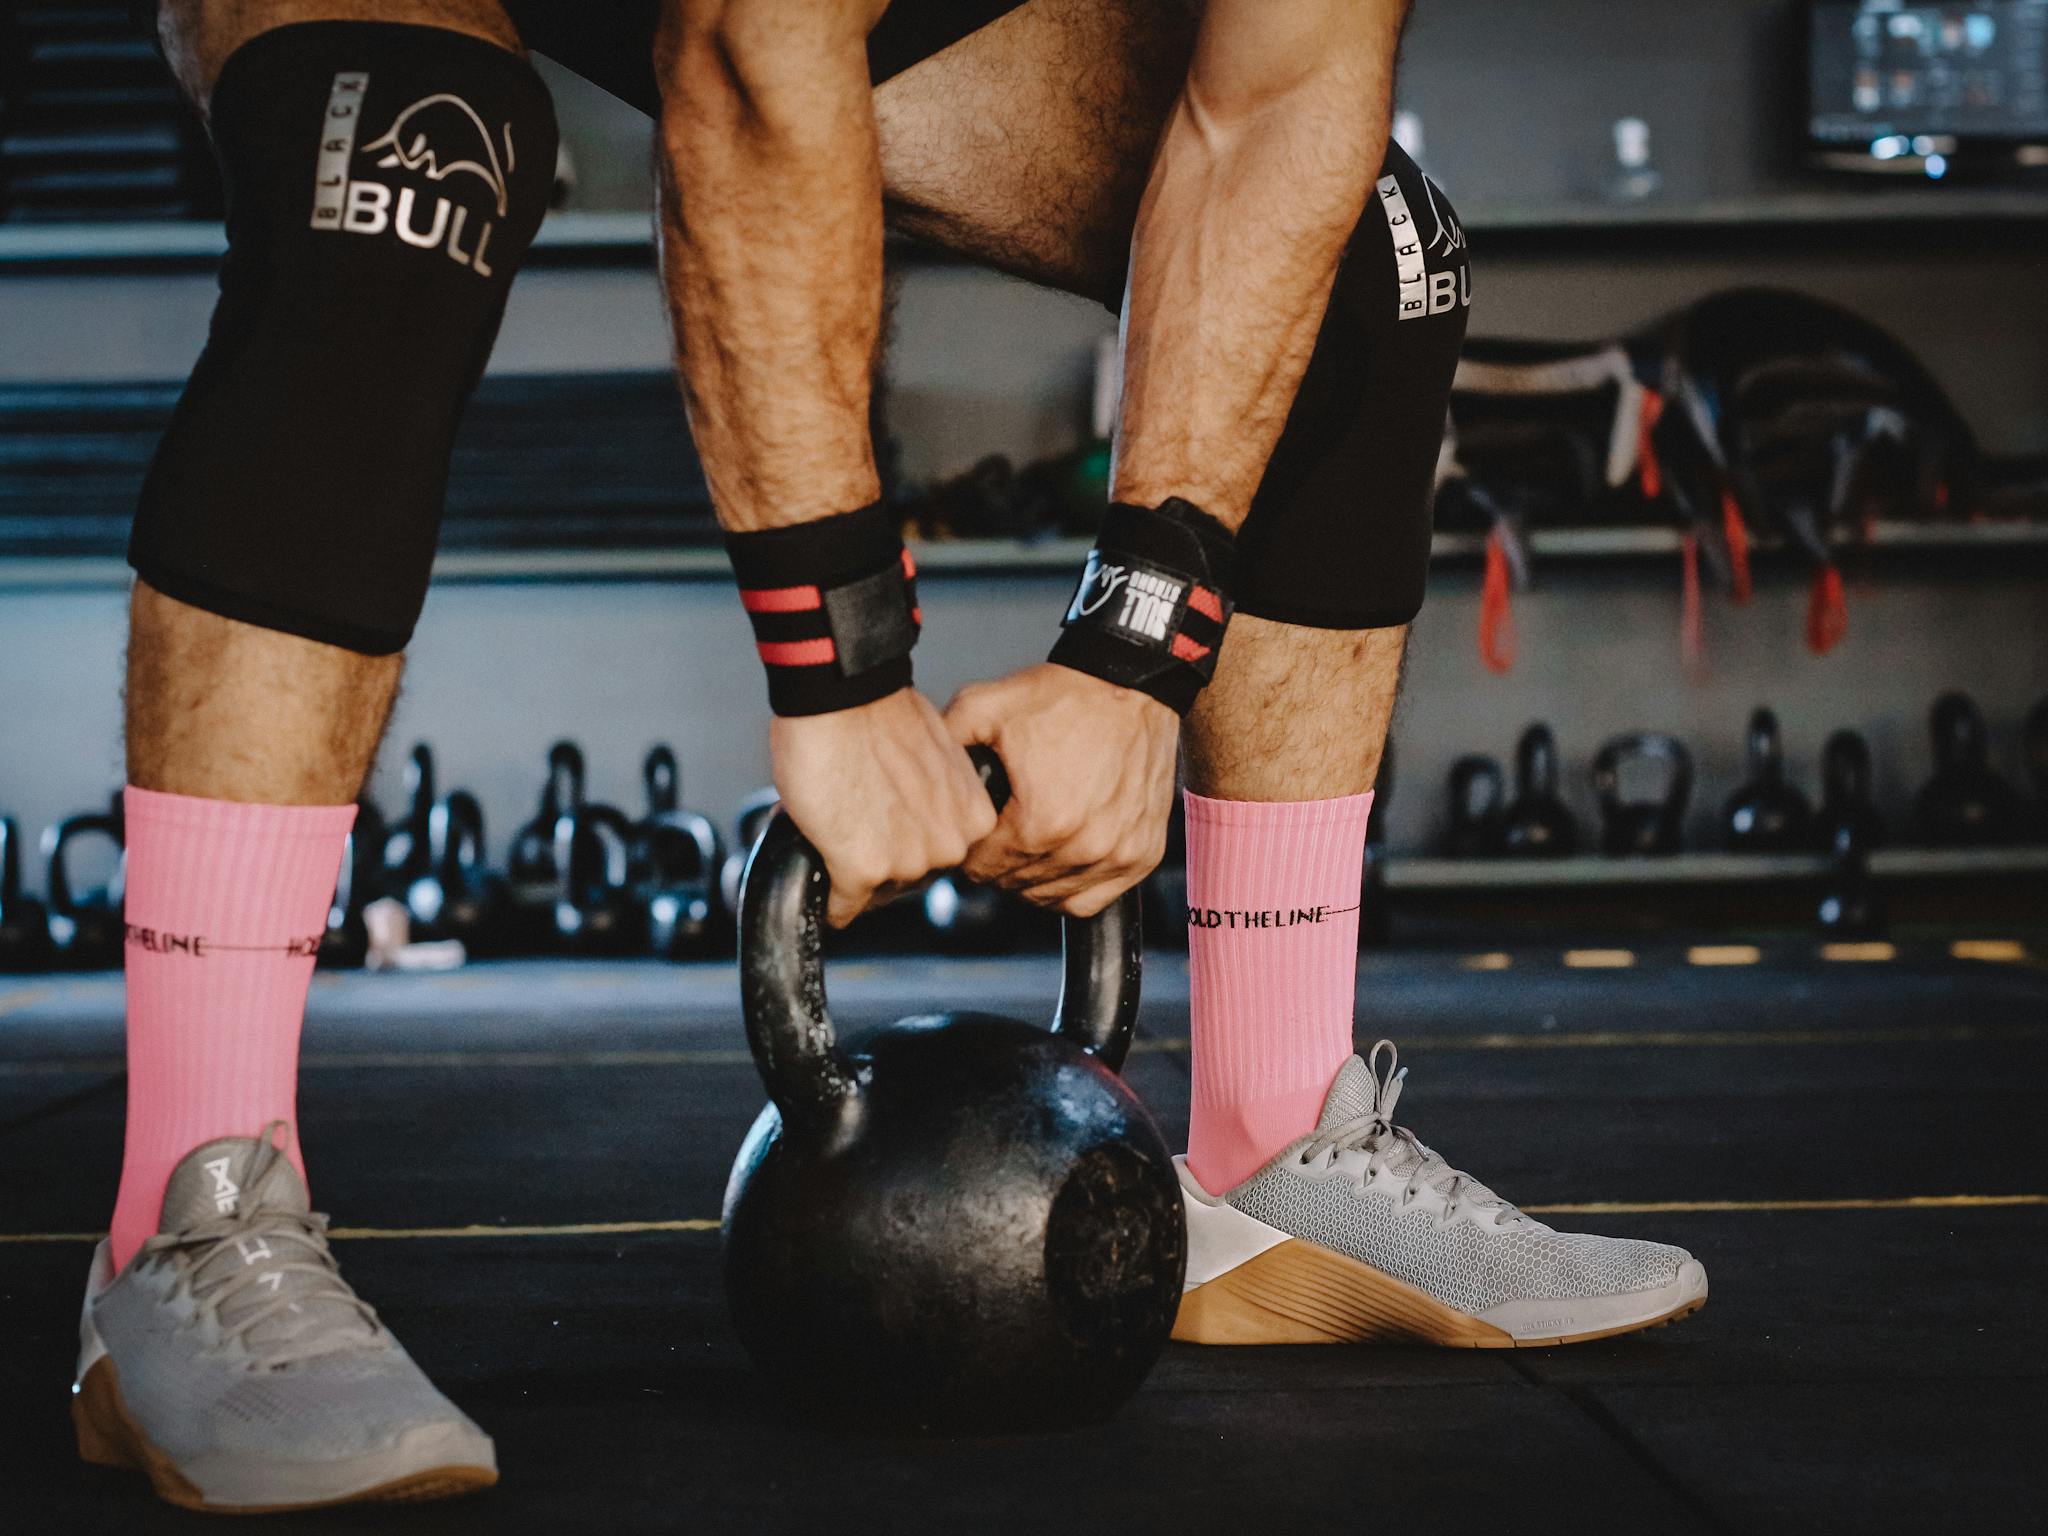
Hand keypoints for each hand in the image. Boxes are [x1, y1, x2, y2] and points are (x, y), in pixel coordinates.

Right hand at [771, 688, 996, 927]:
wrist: (841, 697)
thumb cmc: (879, 713)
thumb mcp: (932, 761)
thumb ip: (932, 798)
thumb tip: (909, 813)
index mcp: (973, 818)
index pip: (939, 855)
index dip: (908, 841)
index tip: (888, 830)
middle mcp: (949, 846)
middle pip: (909, 875)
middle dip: (882, 854)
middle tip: (857, 823)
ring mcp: (907, 862)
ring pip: (875, 889)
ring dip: (852, 868)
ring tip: (836, 828)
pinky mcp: (862, 871)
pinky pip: (842, 906)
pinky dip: (830, 902)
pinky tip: (823, 888)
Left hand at [945, 664, 1179, 917]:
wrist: (1132, 686)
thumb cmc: (1066, 697)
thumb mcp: (985, 708)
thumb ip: (943, 742)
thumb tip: (915, 774)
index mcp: (1039, 821)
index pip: (981, 869)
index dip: (969, 849)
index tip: (975, 828)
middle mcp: (1082, 847)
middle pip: (1014, 885)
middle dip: (997, 863)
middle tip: (997, 833)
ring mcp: (1117, 855)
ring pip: (1050, 897)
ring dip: (1030, 878)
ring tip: (1025, 843)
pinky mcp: (1141, 855)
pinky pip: (1093, 899)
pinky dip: (1070, 887)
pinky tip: (1058, 860)